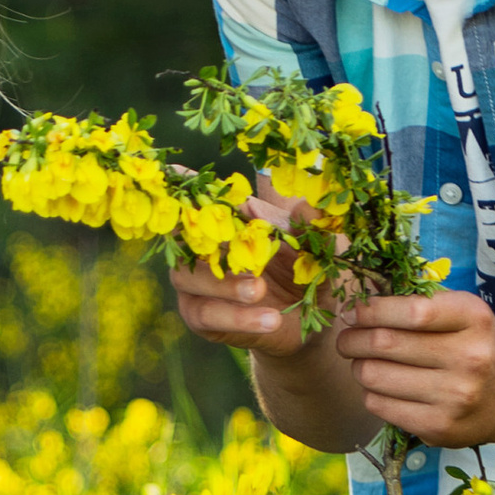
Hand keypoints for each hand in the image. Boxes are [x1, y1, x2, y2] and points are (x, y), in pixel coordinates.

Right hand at [168, 180, 321, 352]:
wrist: (311, 322)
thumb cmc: (306, 271)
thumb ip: (311, 225)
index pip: (199, 198)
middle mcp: (202, 247)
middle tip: (242, 245)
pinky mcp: (201, 317)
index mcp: (227, 220)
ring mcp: (195, 283)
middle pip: (185, 234)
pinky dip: (239, 318)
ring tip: (261, 290)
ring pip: (189, 277)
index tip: (178, 173)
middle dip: (207, 236)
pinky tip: (270, 319)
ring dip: (226, 284)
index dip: (183, 184)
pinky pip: (207, 314)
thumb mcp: (316, 246)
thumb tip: (304, 206)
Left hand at [331, 290, 494, 445]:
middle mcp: (469, 358)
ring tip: (363, 362)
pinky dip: (371, 393)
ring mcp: (455, 396)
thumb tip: (357, 304)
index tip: (353, 311)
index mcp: (475, 319)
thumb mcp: (462, 313)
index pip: (412, 311)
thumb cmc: (475, 344)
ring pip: (375, 375)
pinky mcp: (439, 427)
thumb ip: (418, 304)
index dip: (371, 310)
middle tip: (346, 339)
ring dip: (358, 366)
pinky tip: (381, 387)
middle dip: (353, 338)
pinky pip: (380, 405)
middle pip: (385, 343)